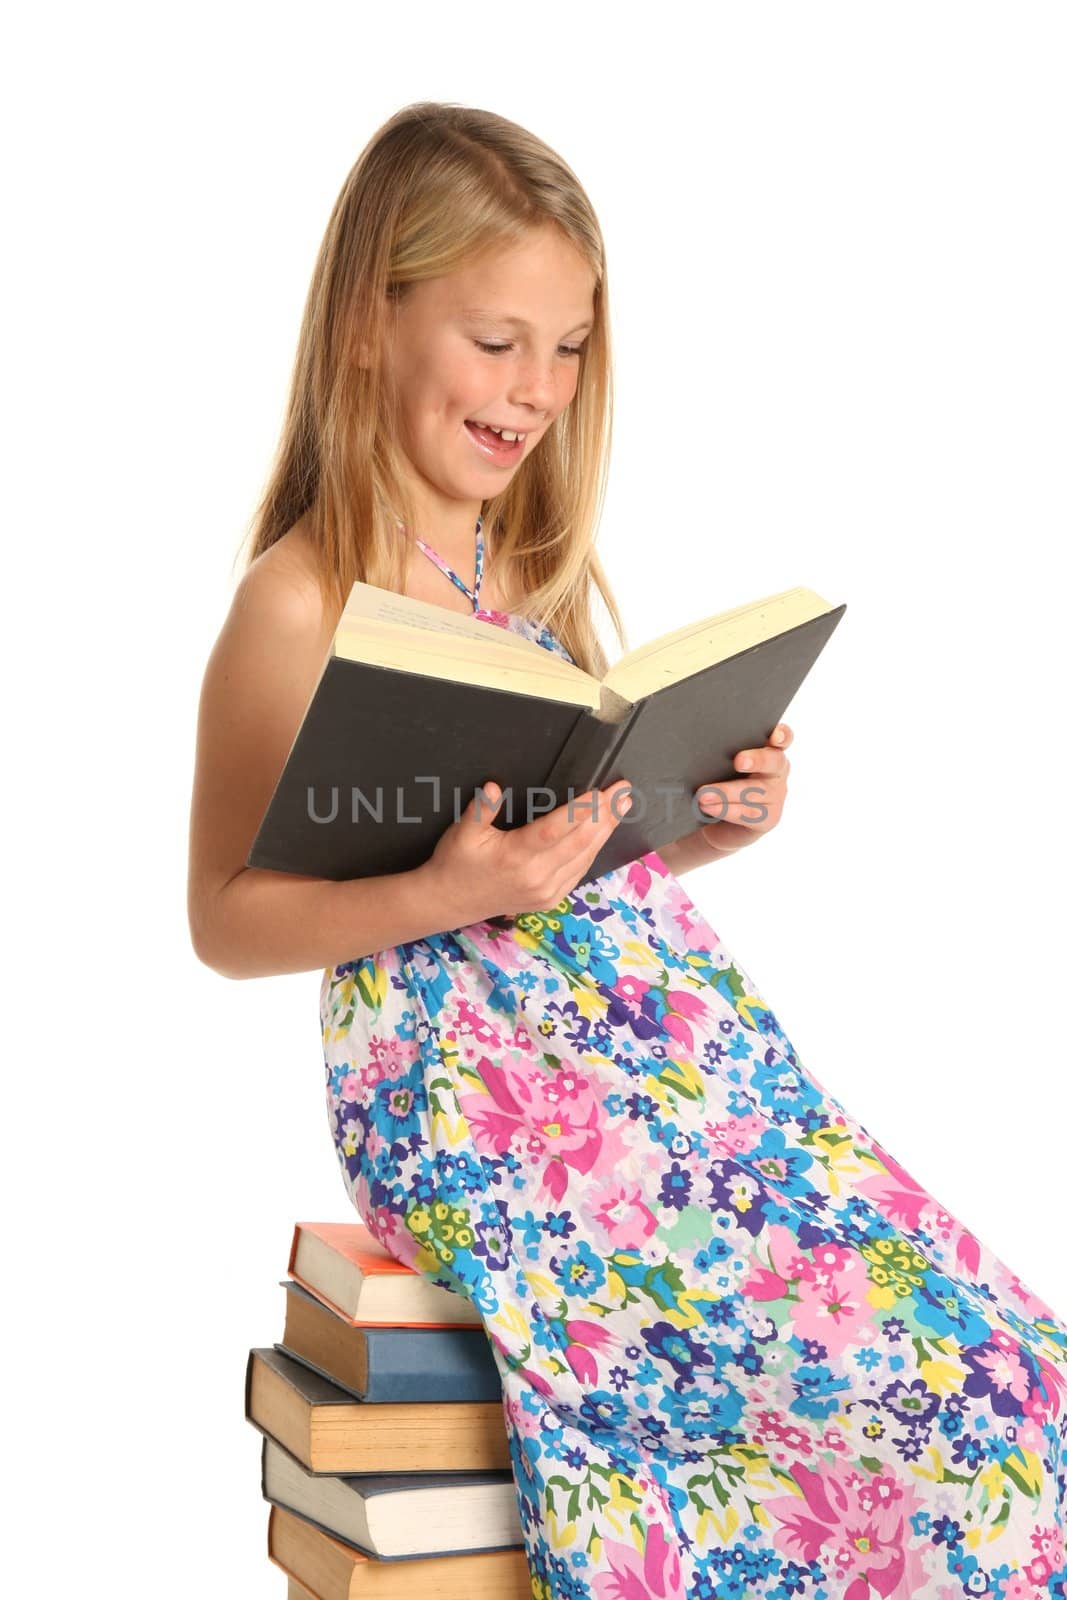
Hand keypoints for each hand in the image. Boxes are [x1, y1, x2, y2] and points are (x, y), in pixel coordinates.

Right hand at [422, 778, 633, 923]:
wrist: (449, 902)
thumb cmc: (455, 862)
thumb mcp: (462, 831)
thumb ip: (481, 807)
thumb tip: (496, 786)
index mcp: (516, 856)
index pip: (558, 828)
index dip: (584, 809)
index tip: (603, 791)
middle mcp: (536, 876)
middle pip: (580, 841)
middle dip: (605, 815)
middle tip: (623, 792)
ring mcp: (546, 891)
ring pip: (584, 857)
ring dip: (604, 831)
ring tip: (620, 808)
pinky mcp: (549, 899)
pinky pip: (578, 872)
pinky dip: (593, 851)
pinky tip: (602, 834)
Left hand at [693, 722, 793, 854]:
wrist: (714, 823)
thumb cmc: (716, 782)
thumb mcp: (717, 763)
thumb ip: (716, 750)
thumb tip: (688, 738)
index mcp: (767, 750)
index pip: (782, 738)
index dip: (782, 735)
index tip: (774, 735)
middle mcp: (776, 771)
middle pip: (774, 761)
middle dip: (757, 760)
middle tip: (738, 761)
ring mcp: (775, 796)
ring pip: (755, 791)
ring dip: (727, 792)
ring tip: (703, 795)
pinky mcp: (768, 818)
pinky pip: (749, 813)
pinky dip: (727, 810)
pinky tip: (709, 808)